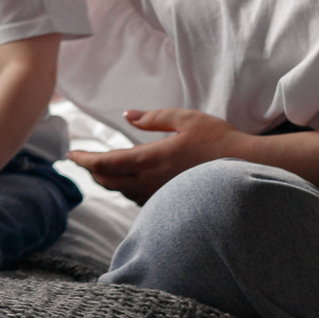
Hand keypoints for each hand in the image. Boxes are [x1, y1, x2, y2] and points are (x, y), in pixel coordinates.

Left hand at [68, 107, 246, 202]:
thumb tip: (127, 115)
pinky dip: (127, 189)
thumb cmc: (218, 139)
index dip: (85, 160)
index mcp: (150, 158)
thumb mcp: (185, 119)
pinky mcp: (172, 202)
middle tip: (82, 162)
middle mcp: (151, 181)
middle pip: (109, 181)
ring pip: (123, 191)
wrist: (248, 168)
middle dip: (92, 171)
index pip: (106, 163)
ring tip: (100, 171)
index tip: (71, 155)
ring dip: (108, 181)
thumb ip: (153, 118)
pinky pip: (139, 198)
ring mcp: (161, 195)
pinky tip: (129, 182)